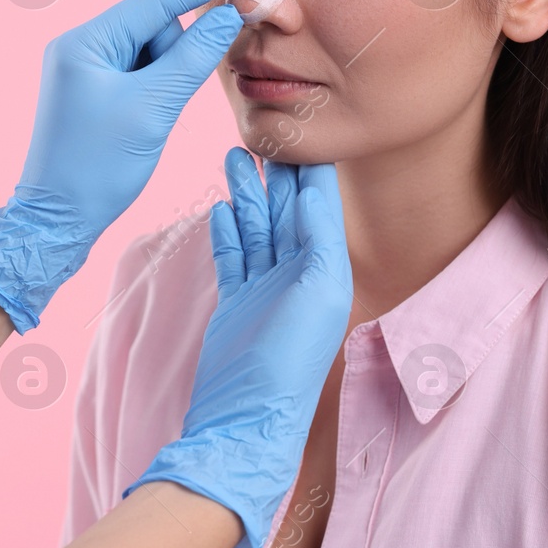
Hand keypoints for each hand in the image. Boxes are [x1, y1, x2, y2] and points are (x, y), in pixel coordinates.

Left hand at [0, 0, 264, 332]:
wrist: (56, 222)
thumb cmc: (96, 169)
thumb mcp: (153, 110)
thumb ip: (194, 57)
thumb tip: (230, 15)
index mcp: (85, 42)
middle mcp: (81, 46)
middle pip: (157, 26)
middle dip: (179, 55)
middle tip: (164, 103)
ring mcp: (86, 69)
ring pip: (154, 52)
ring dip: (168, 78)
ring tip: (148, 122)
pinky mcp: (95, 91)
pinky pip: (142, 73)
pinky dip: (159, 88)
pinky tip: (148, 120)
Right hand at [124, 147, 353, 547]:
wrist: (243, 420)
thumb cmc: (286, 362)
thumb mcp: (318, 290)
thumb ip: (318, 237)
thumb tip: (313, 189)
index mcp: (325, 270)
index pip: (318, 205)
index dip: (308, 167)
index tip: (300, 127)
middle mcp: (297, 278)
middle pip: (285, 211)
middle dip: (275, 172)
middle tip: (261, 131)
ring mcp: (263, 291)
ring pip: (256, 227)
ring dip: (248, 192)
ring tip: (236, 155)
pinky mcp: (234, 305)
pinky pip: (233, 256)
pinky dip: (228, 230)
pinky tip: (222, 206)